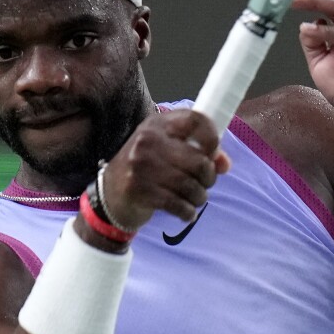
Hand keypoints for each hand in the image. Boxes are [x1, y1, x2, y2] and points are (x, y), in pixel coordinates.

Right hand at [101, 111, 231, 231]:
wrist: (109, 195)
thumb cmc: (145, 171)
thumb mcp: (167, 153)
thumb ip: (198, 153)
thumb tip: (224, 164)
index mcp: (157, 125)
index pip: (195, 120)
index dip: (212, 137)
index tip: (213, 153)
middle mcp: (148, 140)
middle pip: (198, 160)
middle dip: (209, 177)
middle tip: (205, 185)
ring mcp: (142, 165)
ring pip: (190, 185)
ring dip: (199, 197)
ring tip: (196, 200)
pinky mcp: (139, 189)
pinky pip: (177, 204)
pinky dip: (187, 212)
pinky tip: (187, 214)